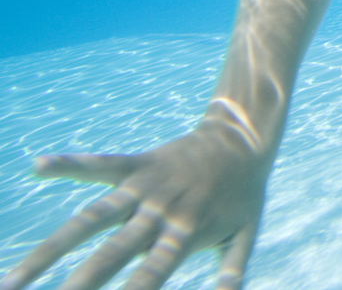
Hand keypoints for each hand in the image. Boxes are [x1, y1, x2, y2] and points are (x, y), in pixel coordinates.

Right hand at [1, 119, 270, 289]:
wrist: (245, 136)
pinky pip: (100, 164)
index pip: (151, 274)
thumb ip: (233, 271)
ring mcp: (146, 186)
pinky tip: (38, 166)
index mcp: (186, 233)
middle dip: (80, 283)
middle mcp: (160, 211)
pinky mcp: (138, 164)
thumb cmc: (244, 193)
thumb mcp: (248, 235)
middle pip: (112, 252)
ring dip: (51, 248)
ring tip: (15, 280)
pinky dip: (70, 164)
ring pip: (92, 217)